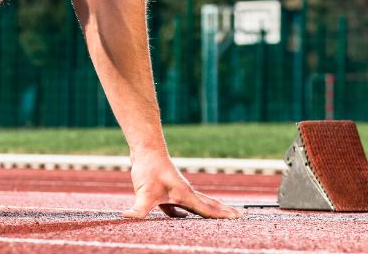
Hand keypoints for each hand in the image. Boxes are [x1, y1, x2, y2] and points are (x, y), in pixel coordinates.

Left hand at [123, 155, 242, 219]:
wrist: (145, 148)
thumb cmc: (149, 168)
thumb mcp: (144, 192)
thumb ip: (139, 209)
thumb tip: (127, 218)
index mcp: (186, 195)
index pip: (208, 210)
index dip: (223, 216)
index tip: (238, 218)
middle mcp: (185, 193)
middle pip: (209, 205)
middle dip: (223, 212)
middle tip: (240, 216)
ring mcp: (177, 190)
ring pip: (197, 204)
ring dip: (209, 210)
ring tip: (220, 216)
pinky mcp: (167, 189)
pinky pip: (180, 205)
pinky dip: (185, 212)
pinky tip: (179, 217)